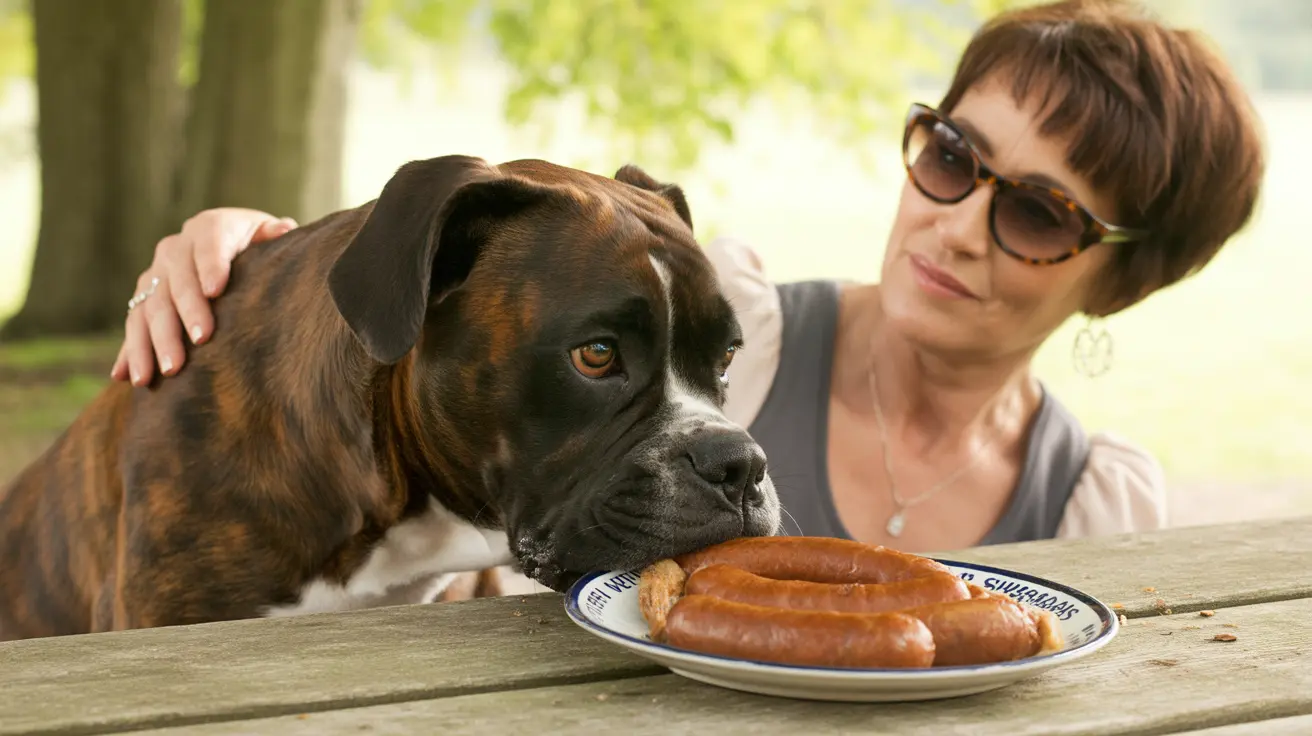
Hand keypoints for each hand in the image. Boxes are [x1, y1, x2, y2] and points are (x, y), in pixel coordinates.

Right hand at [111, 208, 297, 385]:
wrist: (231, 249)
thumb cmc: (259, 246)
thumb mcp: (268, 235)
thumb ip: (274, 234)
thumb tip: (283, 228)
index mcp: (209, 228)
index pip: (209, 244)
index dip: (212, 265)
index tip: (216, 291)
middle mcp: (176, 249)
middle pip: (177, 282)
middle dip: (187, 311)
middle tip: (202, 339)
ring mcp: (156, 275)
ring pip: (150, 308)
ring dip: (155, 341)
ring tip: (169, 370)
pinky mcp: (143, 300)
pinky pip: (133, 326)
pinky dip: (129, 352)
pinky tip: (125, 376)